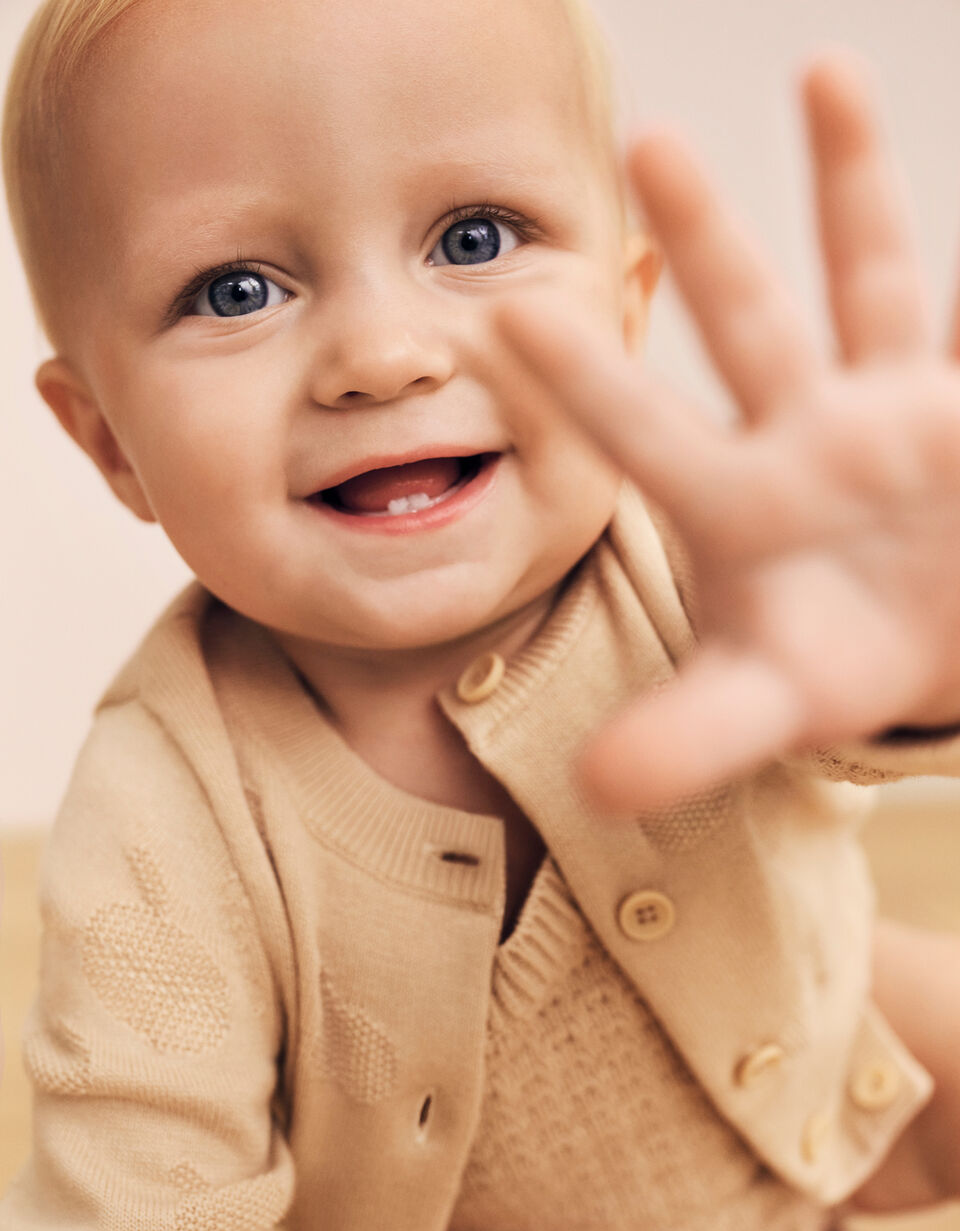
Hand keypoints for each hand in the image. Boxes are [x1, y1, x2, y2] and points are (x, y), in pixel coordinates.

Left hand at [495, 52, 959, 814]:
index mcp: (733, 500)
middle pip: (745, 324)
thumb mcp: (759, 703)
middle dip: (704, 243)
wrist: (920, 646)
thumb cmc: (820, 662)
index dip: (584, 384)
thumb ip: (685, 737)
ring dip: (850, 187)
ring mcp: (892, 408)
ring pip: (869, 282)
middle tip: (643, 142)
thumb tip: (594, 788)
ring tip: (823, 74)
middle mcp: (802, 431)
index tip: (504, 311)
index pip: (644, 435)